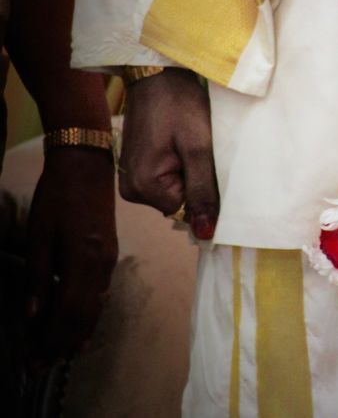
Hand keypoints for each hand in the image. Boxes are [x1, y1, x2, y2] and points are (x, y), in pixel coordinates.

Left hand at [25, 147, 116, 364]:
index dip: (50, 340)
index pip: (68, 312)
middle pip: (84, 316)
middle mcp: (102, 266)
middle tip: (38, 368)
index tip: (32, 361)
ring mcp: (109, 262)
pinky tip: (81, 330)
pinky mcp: (109, 256)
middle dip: (60, 345)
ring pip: (95, 309)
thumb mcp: (39, 235)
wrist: (87, 167)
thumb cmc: (57, 197)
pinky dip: (89, 318)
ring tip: (57, 357)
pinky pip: (100, 296)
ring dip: (75, 335)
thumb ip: (38, 276)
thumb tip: (34, 315)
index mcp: (84, 260)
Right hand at [119, 68, 217, 239]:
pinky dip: (181, 165)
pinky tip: (182, 144)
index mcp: (142, 187)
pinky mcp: (137, 166)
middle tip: (198, 149)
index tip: (207, 163)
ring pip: (176, 190)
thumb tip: (205, 233)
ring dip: (189, 171)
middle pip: (179, 202)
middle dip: (195, 180)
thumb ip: (202, 191)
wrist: (158, 75)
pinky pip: (167, 178)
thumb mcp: (198, 147)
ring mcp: (131, 178)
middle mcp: (131, 189)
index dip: (204, 190)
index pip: (186, 211)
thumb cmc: (180, 105)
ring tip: (189, 143)